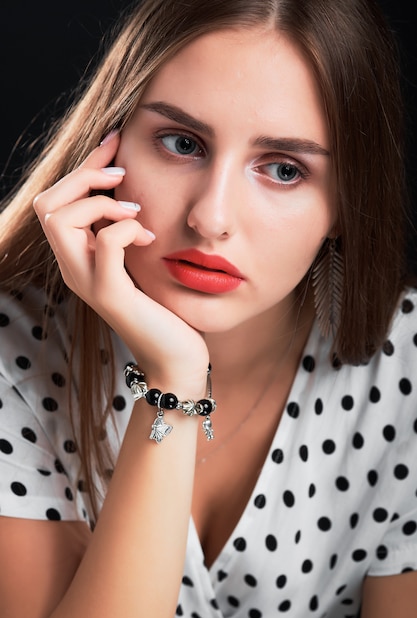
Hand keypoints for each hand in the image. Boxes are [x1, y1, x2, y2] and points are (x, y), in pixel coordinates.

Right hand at [34, 132, 208, 389]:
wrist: (175, 357)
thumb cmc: (163, 307)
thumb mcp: (140, 259)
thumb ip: (126, 228)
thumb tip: (132, 187)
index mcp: (78, 256)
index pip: (58, 200)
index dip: (85, 165)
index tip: (117, 140)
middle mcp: (73, 267)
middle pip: (47, 203)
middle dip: (84, 176)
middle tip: (122, 176)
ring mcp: (87, 282)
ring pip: (60, 219)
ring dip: (100, 202)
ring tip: (135, 212)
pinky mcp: (110, 294)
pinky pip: (103, 244)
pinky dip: (124, 228)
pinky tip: (146, 237)